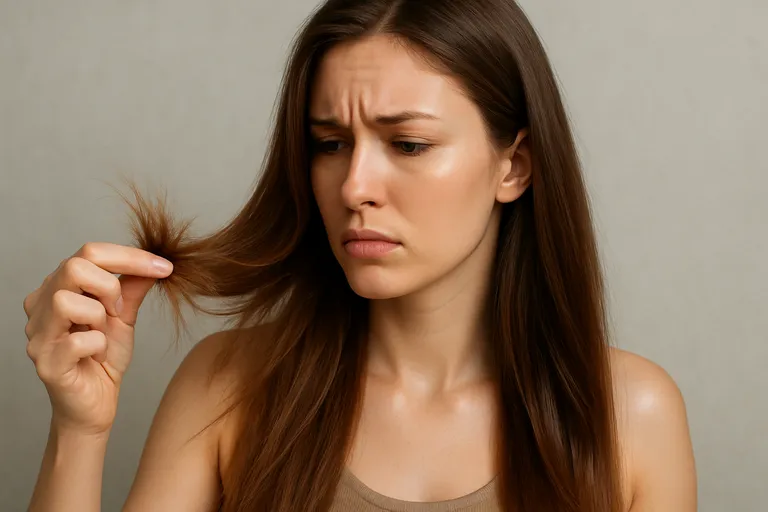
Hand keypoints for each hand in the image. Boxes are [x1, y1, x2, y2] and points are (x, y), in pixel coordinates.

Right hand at [23, 242, 173, 434]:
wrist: (96, 405)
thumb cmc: (104, 359)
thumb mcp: (124, 317)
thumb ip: (132, 288)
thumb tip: (154, 261)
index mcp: (58, 287)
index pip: (89, 252)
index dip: (130, 257)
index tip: (164, 267)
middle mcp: (40, 306)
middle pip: (73, 266)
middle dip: (109, 286)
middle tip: (119, 310)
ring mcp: (38, 335)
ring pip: (66, 301)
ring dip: (99, 317)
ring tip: (102, 334)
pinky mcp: (46, 363)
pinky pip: (77, 341)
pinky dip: (98, 346)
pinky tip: (97, 356)